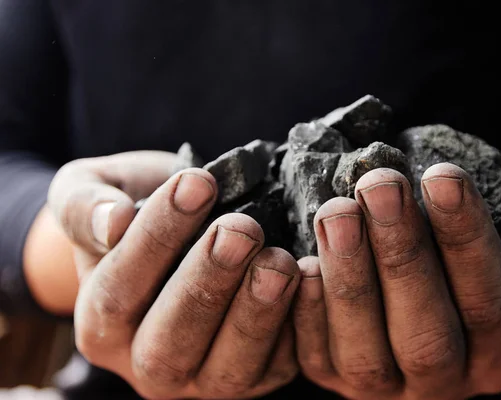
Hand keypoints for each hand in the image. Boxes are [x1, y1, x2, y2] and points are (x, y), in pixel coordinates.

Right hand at [47, 152, 299, 398]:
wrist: (179, 227)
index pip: (119, 291)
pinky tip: (311, 282)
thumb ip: (83, 206)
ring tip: (278, 261)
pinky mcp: (259, 373)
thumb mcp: (90, 193)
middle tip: (240, 229)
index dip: (157, 238)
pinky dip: (299, 329)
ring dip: (256, 314)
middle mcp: (149, 364)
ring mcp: (206, 377)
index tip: (196, 184)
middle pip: (171, 343)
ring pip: (228, 367)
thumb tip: (111, 222)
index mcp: (101, 325)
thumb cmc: (134, 207)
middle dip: (208, 282)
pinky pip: (280, 364)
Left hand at [293, 164, 500, 399]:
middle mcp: (443, 382)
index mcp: (497, 352)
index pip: (487, 304)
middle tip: (380, 186)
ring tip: (337, 212)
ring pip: (365, 353)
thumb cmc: (487, 252)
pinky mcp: (333, 378)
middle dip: (400, 254)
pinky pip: (315, 357)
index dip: (465, 241)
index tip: (442, 177)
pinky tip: (300, 261)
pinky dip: (307, 313)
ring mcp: (385, 386)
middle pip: (425, 334)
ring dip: (349, 278)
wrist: (439, 281)